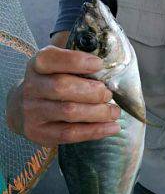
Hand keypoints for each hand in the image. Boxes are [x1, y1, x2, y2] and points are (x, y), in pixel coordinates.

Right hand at [6, 45, 120, 146]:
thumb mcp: (57, 65)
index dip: (76, 61)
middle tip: (109, 94)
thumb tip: (107, 63)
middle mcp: (31, 87)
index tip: (99, 64)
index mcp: (37, 65)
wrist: (22, 108)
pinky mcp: (39, 133)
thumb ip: (76, 61)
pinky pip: (70, 133)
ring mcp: (32, 112)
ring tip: (114, 111)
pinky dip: (95, 130)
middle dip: (92, 91)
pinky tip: (112, 127)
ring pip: (69, 112)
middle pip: (62, 87)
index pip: (51, 59)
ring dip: (98, 112)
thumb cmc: (50, 82)